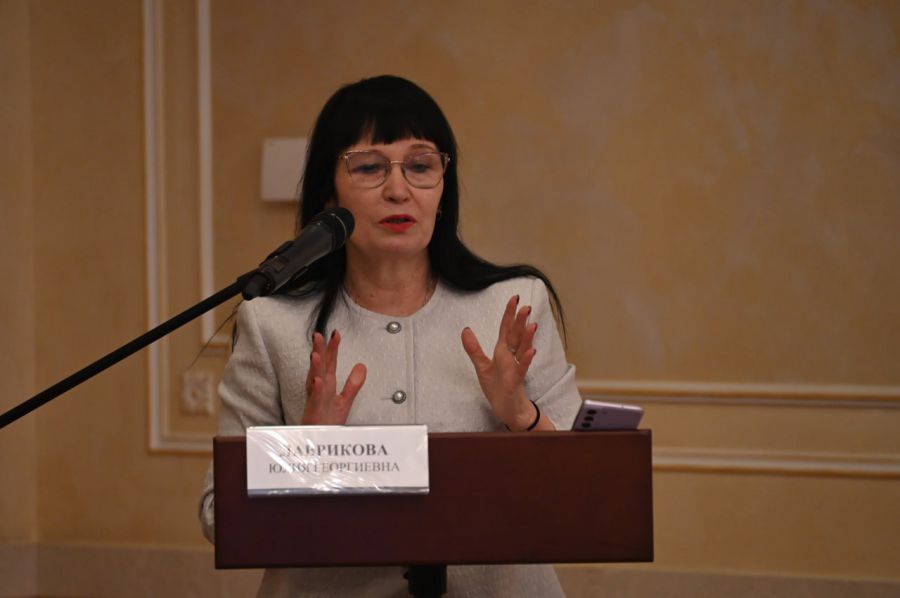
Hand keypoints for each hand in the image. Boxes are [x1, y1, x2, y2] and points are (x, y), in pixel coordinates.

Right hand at [302, 330, 366, 424]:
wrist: (320, 443)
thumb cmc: (328, 422)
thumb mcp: (345, 400)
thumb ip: (353, 383)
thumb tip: (362, 365)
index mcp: (327, 385)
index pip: (330, 363)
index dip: (333, 348)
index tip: (336, 333)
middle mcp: (319, 390)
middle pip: (320, 367)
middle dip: (319, 351)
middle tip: (318, 334)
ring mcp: (316, 400)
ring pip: (315, 381)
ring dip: (315, 367)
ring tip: (316, 353)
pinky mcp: (314, 412)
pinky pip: (315, 400)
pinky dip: (316, 390)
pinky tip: (318, 380)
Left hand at [461, 295, 538, 429]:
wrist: (506, 408)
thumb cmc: (496, 387)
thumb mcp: (481, 366)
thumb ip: (474, 348)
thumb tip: (465, 329)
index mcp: (502, 351)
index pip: (506, 328)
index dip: (509, 314)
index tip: (515, 298)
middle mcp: (510, 357)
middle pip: (516, 336)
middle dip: (520, 321)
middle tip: (526, 306)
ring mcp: (515, 368)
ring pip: (522, 350)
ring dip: (527, 338)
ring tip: (532, 325)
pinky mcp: (516, 381)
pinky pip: (522, 369)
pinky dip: (525, 360)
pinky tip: (531, 351)